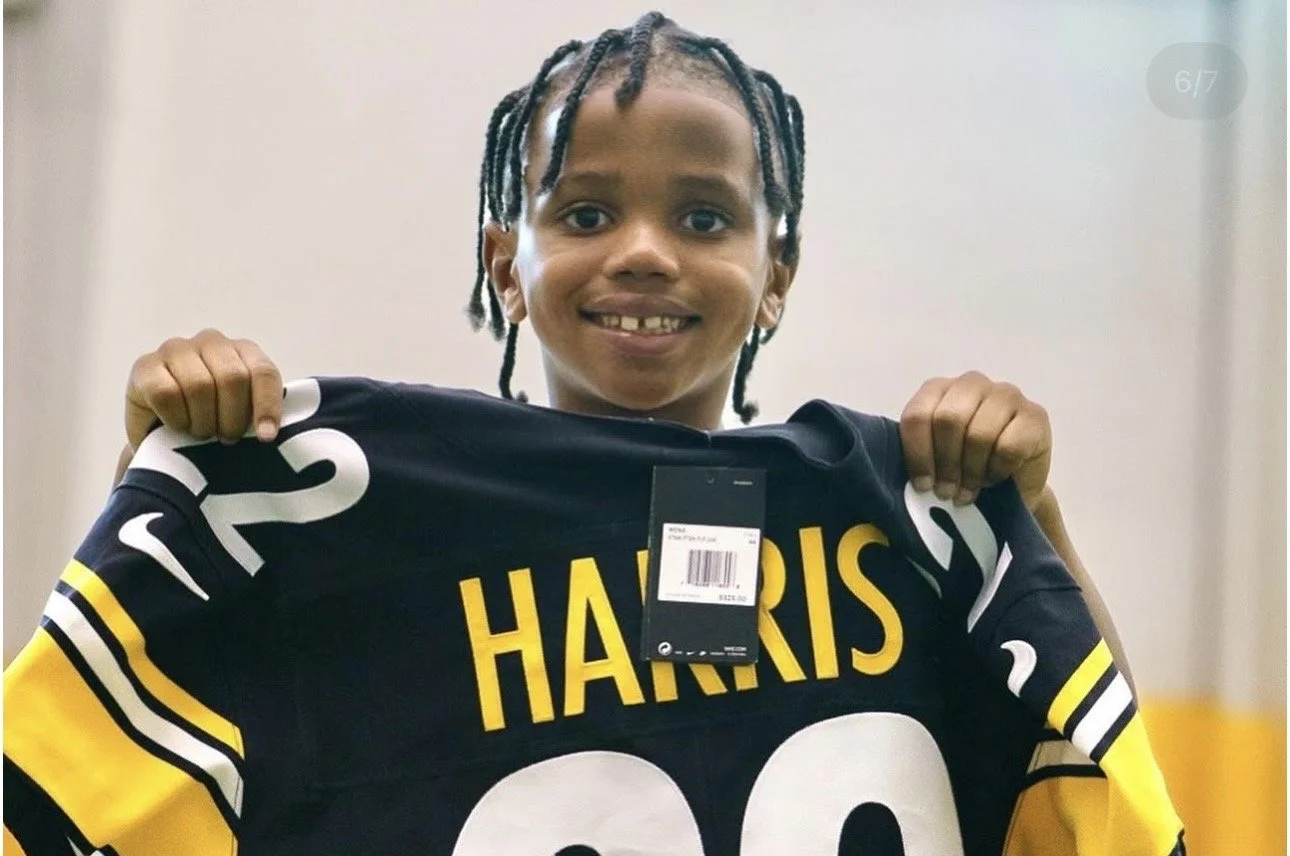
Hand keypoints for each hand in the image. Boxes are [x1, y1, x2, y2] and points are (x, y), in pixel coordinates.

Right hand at [124, 329, 283, 450]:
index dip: (267, 406)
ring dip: (202, 421)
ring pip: (199, 385)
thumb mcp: (241, 415)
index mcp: (243, 350)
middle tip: (225, 438)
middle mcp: (211, 342)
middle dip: (231, 418)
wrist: (161, 431)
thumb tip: (268, 433)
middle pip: (233, 378)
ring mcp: (176, 349)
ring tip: (201, 432)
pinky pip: (166, 394)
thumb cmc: (209, 419)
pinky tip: (178, 426)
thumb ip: (257, 413)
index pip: (263, 372)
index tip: (265, 437)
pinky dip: (175, 418)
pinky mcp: (145, 366)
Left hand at [899, 371, 1051, 509]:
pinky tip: (995, 477)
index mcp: (938, 389)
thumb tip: (917, 478)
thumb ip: (921, 455)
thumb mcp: (934, 458)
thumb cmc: (966, 467)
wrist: (1012, 484)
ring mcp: (1006, 395)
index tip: (923, 485)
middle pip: (948, 420)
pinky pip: (1009, 447)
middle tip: (947, 492)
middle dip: (946, 463)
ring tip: (969, 490)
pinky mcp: (1034, 415)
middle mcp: (972, 384)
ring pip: (979, 434)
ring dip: (971, 471)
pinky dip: (998, 470)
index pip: (918, 414)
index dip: (918, 454)